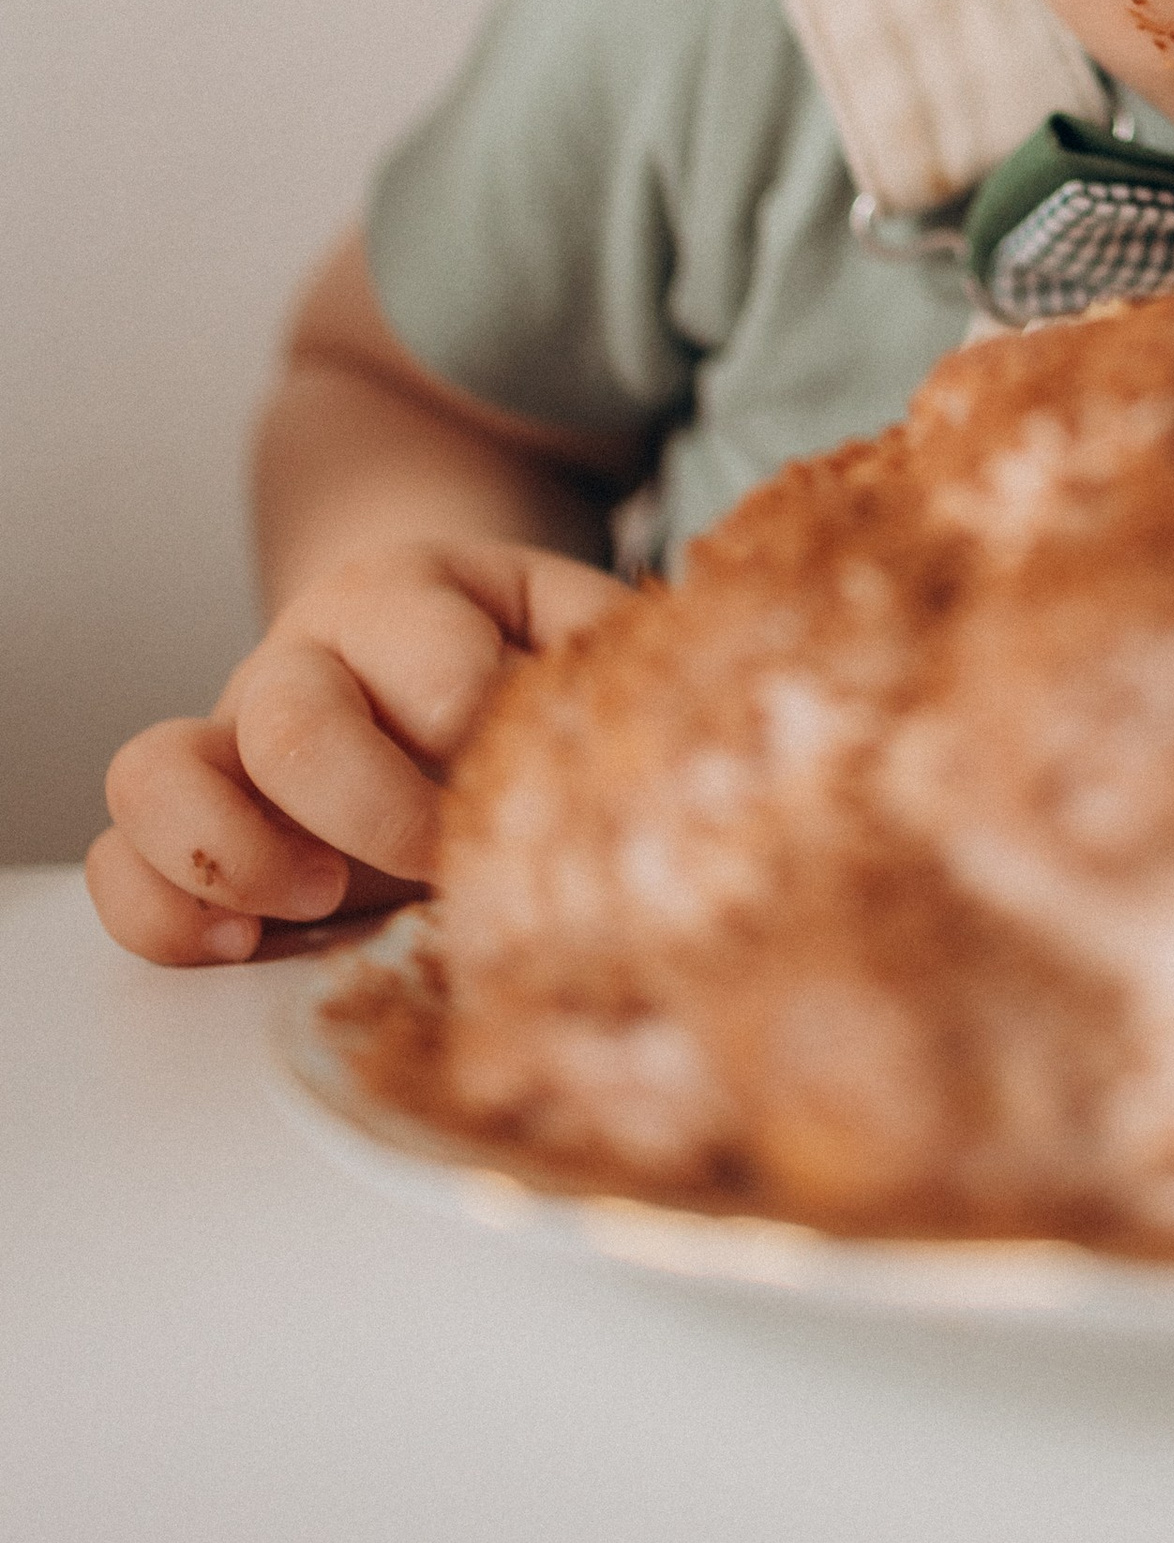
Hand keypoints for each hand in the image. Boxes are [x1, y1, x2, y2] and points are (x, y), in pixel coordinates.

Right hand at [86, 540, 624, 966]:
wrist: (426, 653)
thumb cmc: (515, 656)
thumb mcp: (571, 627)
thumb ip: (610, 651)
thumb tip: (686, 694)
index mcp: (408, 596)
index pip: (438, 665)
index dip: (485, 739)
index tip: (519, 785)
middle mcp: (301, 658)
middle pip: (294, 720)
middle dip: (374, 810)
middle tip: (432, 853)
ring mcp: (229, 737)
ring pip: (154, 771)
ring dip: (236, 853)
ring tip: (322, 898)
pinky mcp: (189, 821)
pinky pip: (117, 862)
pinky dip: (161, 914)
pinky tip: (246, 946)